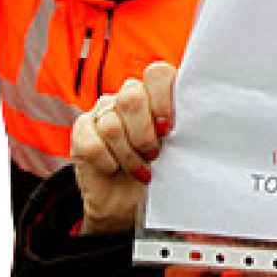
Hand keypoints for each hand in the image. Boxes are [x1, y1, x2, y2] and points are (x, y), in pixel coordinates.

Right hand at [71, 61, 176, 235]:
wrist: (128, 203)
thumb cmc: (159, 171)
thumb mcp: (177, 148)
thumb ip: (182, 128)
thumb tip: (194, 121)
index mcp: (156, 93)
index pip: (158, 74)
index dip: (163, 99)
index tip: (168, 129)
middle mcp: (128, 95)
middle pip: (132, 97)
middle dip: (144, 134)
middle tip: (154, 154)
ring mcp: (103, 110)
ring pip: (111, 124)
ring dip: (128, 154)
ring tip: (139, 169)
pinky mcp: (82, 130)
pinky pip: (92, 143)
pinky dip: (107, 161)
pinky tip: (113, 169)